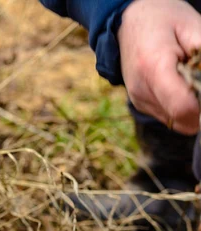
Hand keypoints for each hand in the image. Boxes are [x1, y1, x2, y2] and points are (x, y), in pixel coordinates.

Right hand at [118, 0, 200, 133]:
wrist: (126, 20)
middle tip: (198, 80)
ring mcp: (138, 99)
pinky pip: (168, 117)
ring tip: (187, 78)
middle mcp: (142, 90)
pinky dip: (179, 105)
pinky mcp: (139, 103)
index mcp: (154, 68)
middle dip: (199, 107)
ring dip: (190, 107)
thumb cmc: (163, 19)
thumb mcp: (192, 27)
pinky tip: (177, 83)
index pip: (183, 109)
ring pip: (177, 122)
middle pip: (183, 119)